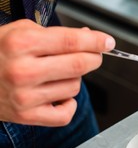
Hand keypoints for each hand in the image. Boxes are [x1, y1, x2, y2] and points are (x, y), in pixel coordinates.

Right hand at [0, 19, 114, 125]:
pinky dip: (68, 104)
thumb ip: (56, 34)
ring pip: (74, 87)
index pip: (72, 42)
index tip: (108, 42)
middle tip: (93, 55)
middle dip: (93, 58)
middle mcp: (23, 71)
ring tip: (55, 74)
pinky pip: (66, 113)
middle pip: (79, 66)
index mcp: (21, 44)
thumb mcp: (19, 31)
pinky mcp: (26, 116)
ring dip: (73, 79)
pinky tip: (57, 95)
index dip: (96, 42)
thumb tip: (89, 39)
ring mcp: (25, 97)